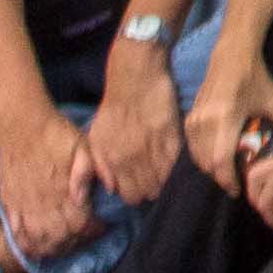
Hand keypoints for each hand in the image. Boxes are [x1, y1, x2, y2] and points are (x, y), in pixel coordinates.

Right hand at [0, 106, 105, 264]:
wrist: (21, 124)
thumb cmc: (56, 134)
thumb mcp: (83, 146)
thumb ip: (92, 171)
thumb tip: (104, 192)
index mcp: (63, 190)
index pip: (80, 225)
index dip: (93, 231)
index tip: (101, 225)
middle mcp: (42, 203)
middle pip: (59, 238)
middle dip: (75, 241)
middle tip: (85, 235)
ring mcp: (23, 205)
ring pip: (38, 240)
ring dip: (53, 248)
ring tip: (65, 243)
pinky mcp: (10, 203)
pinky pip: (17, 233)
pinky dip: (28, 244)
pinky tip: (38, 245)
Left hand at [88, 45, 182, 209]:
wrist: (135, 77)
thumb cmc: (114, 107)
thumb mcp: (97, 136)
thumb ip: (101, 164)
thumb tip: (112, 188)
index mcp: (113, 160)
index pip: (129, 195)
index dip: (134, 194)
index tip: (138, 187)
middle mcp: (133, 158)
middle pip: (147, 192)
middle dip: (150, 190)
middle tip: (152, 182)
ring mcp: (153, 148)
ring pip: (163, 181)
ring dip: (163, 181)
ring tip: (163, 174)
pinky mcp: (172, 136)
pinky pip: (175, 164)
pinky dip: (174, 167)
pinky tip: (173, 164)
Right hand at [183, 57, 272, 197]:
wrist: (232, 56)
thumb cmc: (257, 79)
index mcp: (227, 117)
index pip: (220, 161)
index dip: (227, 180)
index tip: (238, 190)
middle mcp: (205, 120)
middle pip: (207, 163)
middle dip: (220, 177)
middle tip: (236, 181)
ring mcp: (194, 119)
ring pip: (197, 157)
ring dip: (211, 169)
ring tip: (228, 171)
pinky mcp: (188, 117)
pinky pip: (192, 147)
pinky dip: (202, 157)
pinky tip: (217, 157)